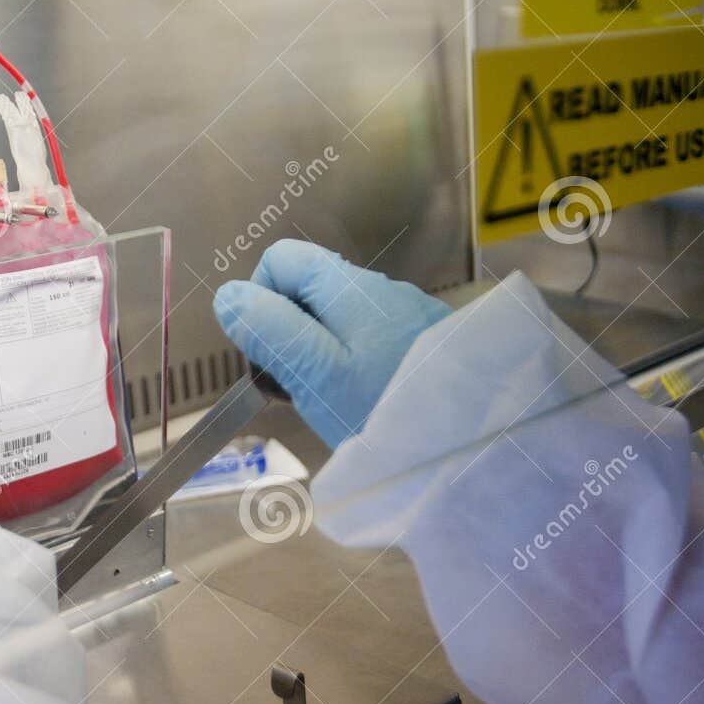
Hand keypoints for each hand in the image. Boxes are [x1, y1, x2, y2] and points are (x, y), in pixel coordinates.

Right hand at [213, 240, 450, 447]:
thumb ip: (269, 330)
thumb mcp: (315, 375)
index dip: (259, 302)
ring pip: (343, 320)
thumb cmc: (388, 410)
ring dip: (325, 355)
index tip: (269, 355)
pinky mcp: (428, 344)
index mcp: (348, 286)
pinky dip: (360, 368)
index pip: (281, 260)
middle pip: (311, 290)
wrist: (475, 443)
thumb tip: (229, 297)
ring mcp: (409, 315)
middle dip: (292, 334)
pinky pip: (377, 343)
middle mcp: (382, 289)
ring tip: (339, 404)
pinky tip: (371, 404)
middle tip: (301, 388)